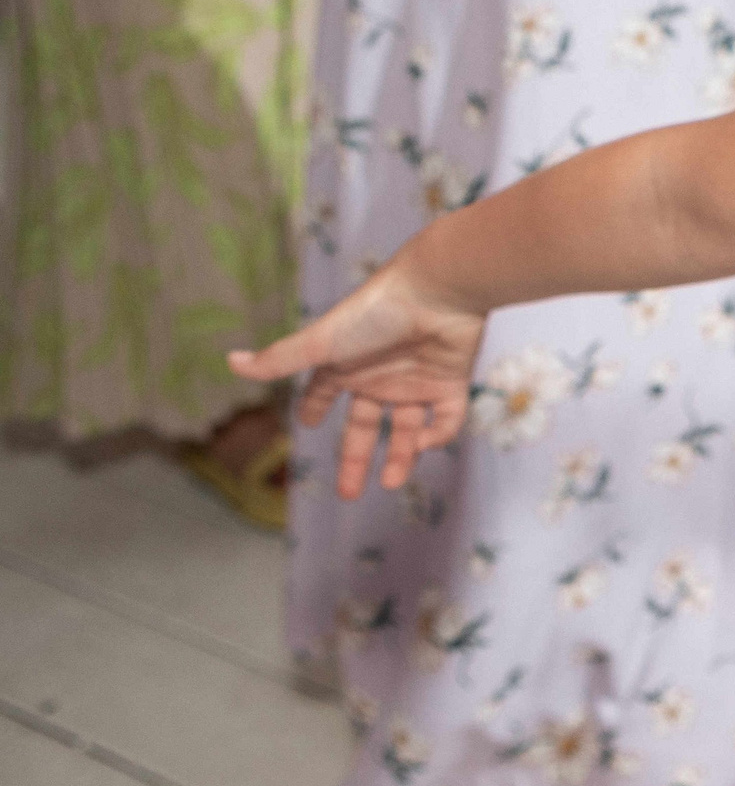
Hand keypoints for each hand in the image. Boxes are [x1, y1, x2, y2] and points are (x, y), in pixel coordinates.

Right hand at [229, 256, 486, 499]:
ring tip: (392, 482)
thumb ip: (279, 360)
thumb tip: (231, 361)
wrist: (438, 291)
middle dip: (357, 458)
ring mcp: (417, 379)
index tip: (308, 423)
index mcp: (347, 364)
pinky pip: (448, 417)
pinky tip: (424, 443)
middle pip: (366, 425)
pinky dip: (439, 435)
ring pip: (408, 428)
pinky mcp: (452, 380)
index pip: (325, 391)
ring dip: (402, 456)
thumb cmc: (375, 314)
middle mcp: (380, 375)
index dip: (315, 407)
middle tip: (349, 494)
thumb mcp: (321, 343)